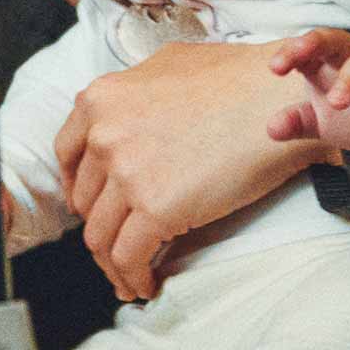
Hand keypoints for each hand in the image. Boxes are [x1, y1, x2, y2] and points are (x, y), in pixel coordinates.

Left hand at [55, 39, 338, 300]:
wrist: (282, 97)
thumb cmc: (240, 78)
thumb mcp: (170, 64)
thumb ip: (137, 90)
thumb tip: (131, 110)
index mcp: (101, 100)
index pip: (68, 154)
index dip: (78, 187)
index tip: (90, 206)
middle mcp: (104, 135)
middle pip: (86, 200)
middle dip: (100, 226)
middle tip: (118, 244)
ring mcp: (126, 173)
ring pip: (100, 235)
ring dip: (112, 263)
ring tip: (130, 278)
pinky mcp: (155, 208)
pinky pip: (128, 256)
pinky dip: (132, 278)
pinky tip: (146, 286)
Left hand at [266, 29, 349, 156]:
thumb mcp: (320, 121)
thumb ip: (297, 121)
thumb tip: (272, 129)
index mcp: (329, 61)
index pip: (308, 47)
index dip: (292, 51)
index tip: (275, 67)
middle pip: (337, 40)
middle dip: (316, 45)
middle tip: (300, 65)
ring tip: (336, 103)